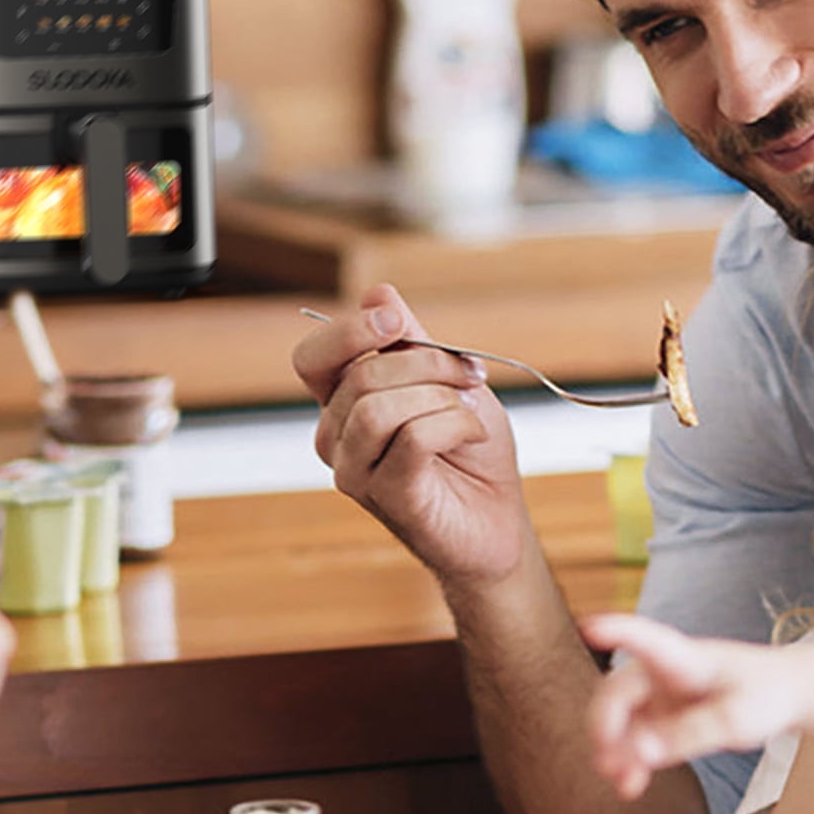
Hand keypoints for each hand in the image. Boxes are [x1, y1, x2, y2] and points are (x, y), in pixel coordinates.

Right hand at [292, 285, 527, 586]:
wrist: (499, 521)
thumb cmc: (472, 455)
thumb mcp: (447, 382)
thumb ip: (412, 342)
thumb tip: (379, 293)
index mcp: (343, 405)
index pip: (314, 358)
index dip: (350, 331)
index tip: (398, 319)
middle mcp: (337, 439)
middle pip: (359, 375)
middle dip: (427, 363)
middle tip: (469, 375)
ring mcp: (355, 472)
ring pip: (378, 408)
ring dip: (438, 398)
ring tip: (469, 411)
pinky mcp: (387, 497)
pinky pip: (411, 439)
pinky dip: (454, 425)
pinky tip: (473, 435)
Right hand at [585, 615, 802, 797]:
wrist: (786, 694)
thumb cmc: (767, 694)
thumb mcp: (737, 721)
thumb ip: (689, 735)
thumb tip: (642, 754)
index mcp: (685, 658)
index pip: (646, 639)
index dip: (617, 632)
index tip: (590, 628)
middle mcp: (663, 672)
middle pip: (617, 691)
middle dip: (606, 726)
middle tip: (607, 759)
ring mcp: (660, 695)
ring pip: (621, 721)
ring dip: (615, 750)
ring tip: (621, 781)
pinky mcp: (663, 717)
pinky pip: (636, 739)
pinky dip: (631, 761)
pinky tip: (631, 785)